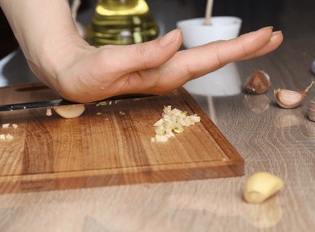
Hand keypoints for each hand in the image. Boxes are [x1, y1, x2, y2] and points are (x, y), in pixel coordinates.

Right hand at [32, 27, 282, 102]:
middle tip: (274, 36)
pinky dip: (213, 51)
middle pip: (215, 61)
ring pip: (207, 60)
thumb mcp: (113, 63)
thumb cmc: (89, 75)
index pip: (209, 60)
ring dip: (234, 49)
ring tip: (258, 39)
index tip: (266, 37)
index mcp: (162, 75)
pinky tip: (221, 48)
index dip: (240, 47)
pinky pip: (194, 59)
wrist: (74, 79)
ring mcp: (165, 72)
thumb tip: (177, 39)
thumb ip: (146, 54)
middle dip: (246, 48)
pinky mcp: (159, 67)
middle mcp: (169, 76)